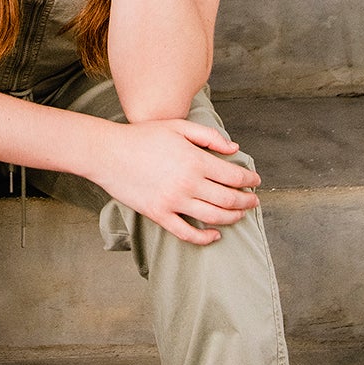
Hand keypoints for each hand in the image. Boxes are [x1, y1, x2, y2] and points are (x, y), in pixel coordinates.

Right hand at [95, 118, 261, 244]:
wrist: (108, 153)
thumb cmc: (142, 137)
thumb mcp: (178, 126)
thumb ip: (209, 136)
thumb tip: (234, 149)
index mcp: (195, 160)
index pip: (234, 176)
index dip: (249, 180)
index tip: (255, 182)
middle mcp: (188, 183)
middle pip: (229, 199)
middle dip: (247, 201)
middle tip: (253, 201)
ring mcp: (173, 202)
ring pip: (214, 217)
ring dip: (232, 218)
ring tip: (239, 214)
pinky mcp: (159, 214)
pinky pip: (187, 233)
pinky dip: (205, 238)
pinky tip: (214, 235)